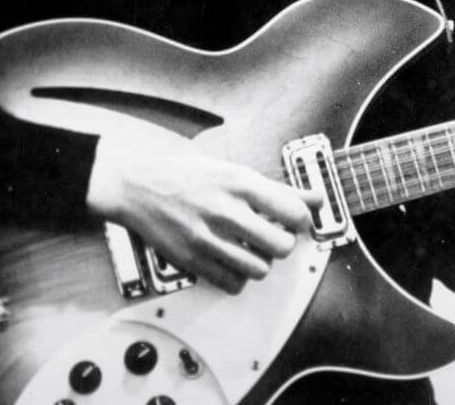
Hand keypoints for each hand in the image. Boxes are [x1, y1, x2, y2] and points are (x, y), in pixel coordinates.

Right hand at [86, 134, 321, 293]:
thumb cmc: (187, 175)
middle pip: (281, 246)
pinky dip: (238, 277)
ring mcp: (207, 239)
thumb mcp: (234, 171)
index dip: (301, 219)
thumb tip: (317, 198)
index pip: (293, 211)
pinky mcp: (192, 261)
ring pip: (260, 269)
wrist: (137, 187)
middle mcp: (225, 211)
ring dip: (261, 261)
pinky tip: (231, 260)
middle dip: (282, 243)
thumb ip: (278, 189)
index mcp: (240, 183)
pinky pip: (233, 284)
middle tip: (272, 235)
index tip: (294, 220)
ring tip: (250, 248)